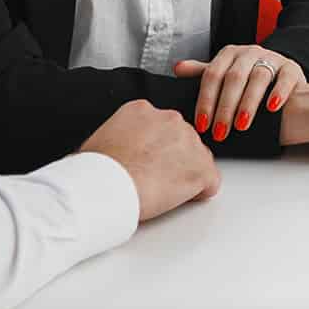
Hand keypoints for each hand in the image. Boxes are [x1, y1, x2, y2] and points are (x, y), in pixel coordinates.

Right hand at [77, 100, 220, 221]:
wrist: (106, 186)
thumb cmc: (97, 170)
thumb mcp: (101, 139)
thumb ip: (121, 137)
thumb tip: (120, 149)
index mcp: (144, 110)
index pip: (162, 126)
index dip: (156, 148)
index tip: (147, 161)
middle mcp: (171, 119)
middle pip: (183, 140)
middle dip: (173, 159)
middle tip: (154, 178)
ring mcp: (189, 142)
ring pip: (198, 159)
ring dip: (185, 174)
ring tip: (161, 190)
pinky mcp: (201, 168)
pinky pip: (211, 182)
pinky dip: (200, 192)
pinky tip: (183, 198)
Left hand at [174, 46, 303, 144]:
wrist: (282, 75)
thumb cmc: (249, 78)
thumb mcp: (225, 73)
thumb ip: (203, 72)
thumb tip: (177, 68)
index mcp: (229, 54)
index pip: (212, 75)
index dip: (206, 100)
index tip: (202, 124)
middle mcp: (249, 53)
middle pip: (234, 78)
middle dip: (225, 107)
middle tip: (219, 131)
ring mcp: (272, 59)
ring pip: (259, 77)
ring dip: (248, 103)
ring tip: (242, 125)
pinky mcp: (291, 68)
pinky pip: (285, 78)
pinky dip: (278, 93)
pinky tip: (271, 108)